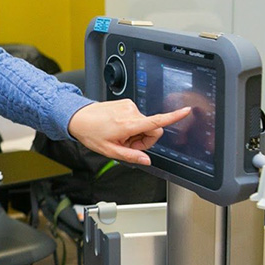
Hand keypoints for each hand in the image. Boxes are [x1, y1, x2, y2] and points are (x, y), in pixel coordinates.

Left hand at [67, 100, 191, 164]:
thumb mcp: (109, 151)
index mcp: (128, 124)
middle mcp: (131, 112)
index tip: (186, 111)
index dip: (174, 117)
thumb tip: (146, 160)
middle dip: (144, 140)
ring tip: (119, 136)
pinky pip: (138, 117)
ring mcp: (129, 106)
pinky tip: (118, 128)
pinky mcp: (126, 103)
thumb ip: (130, 156)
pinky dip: (131, 125)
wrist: (78, 117)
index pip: (156, 121)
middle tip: (127, 145)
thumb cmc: (91, 133)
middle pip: (153, 128)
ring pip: (145, 123)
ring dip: (136, 133)